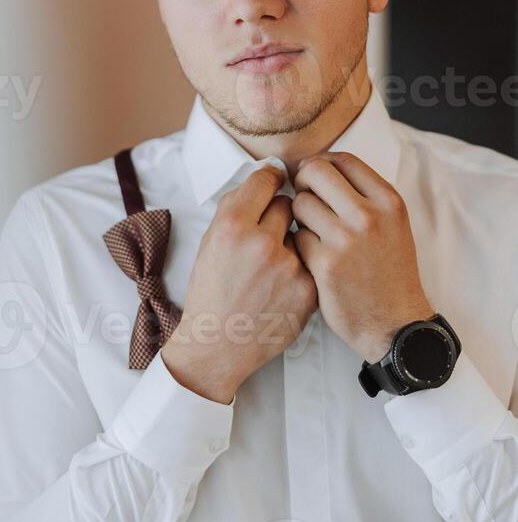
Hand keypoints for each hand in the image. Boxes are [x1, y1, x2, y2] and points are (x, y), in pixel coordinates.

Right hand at [162, 164, 318, 402]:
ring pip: (301, 232)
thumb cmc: (211, 290)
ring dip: (291, 242)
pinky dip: (300, 268)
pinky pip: (310, 260)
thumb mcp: (210, 240)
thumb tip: (266, 175)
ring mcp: (288, 266)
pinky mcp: (307, 288)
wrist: (218, 345)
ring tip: (271, 267)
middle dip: (280, 214)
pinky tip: (281, 285)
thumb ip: (236, 205)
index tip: (276, 181)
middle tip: (267, 234)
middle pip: (287, 204)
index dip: (271, 179)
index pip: (266, 179)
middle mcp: (261, 242)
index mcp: (232, 225)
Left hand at [291, 151, 433, 363]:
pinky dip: (299, 245)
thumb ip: (363, 195)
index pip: (343, 160)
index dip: (321, 163)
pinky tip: (312, 257)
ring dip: (300, 216)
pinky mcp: (325, 264)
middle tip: (304, 198)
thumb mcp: (392, 224)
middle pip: (316, 172)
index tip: (314, 176)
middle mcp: (369, 216)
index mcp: (388, 201)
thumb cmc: (389, 273)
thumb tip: (321, 167)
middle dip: (303, 182)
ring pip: (300, 204)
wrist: (394, 324)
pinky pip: (296, 236)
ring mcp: (346, 239)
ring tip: (313, 233)